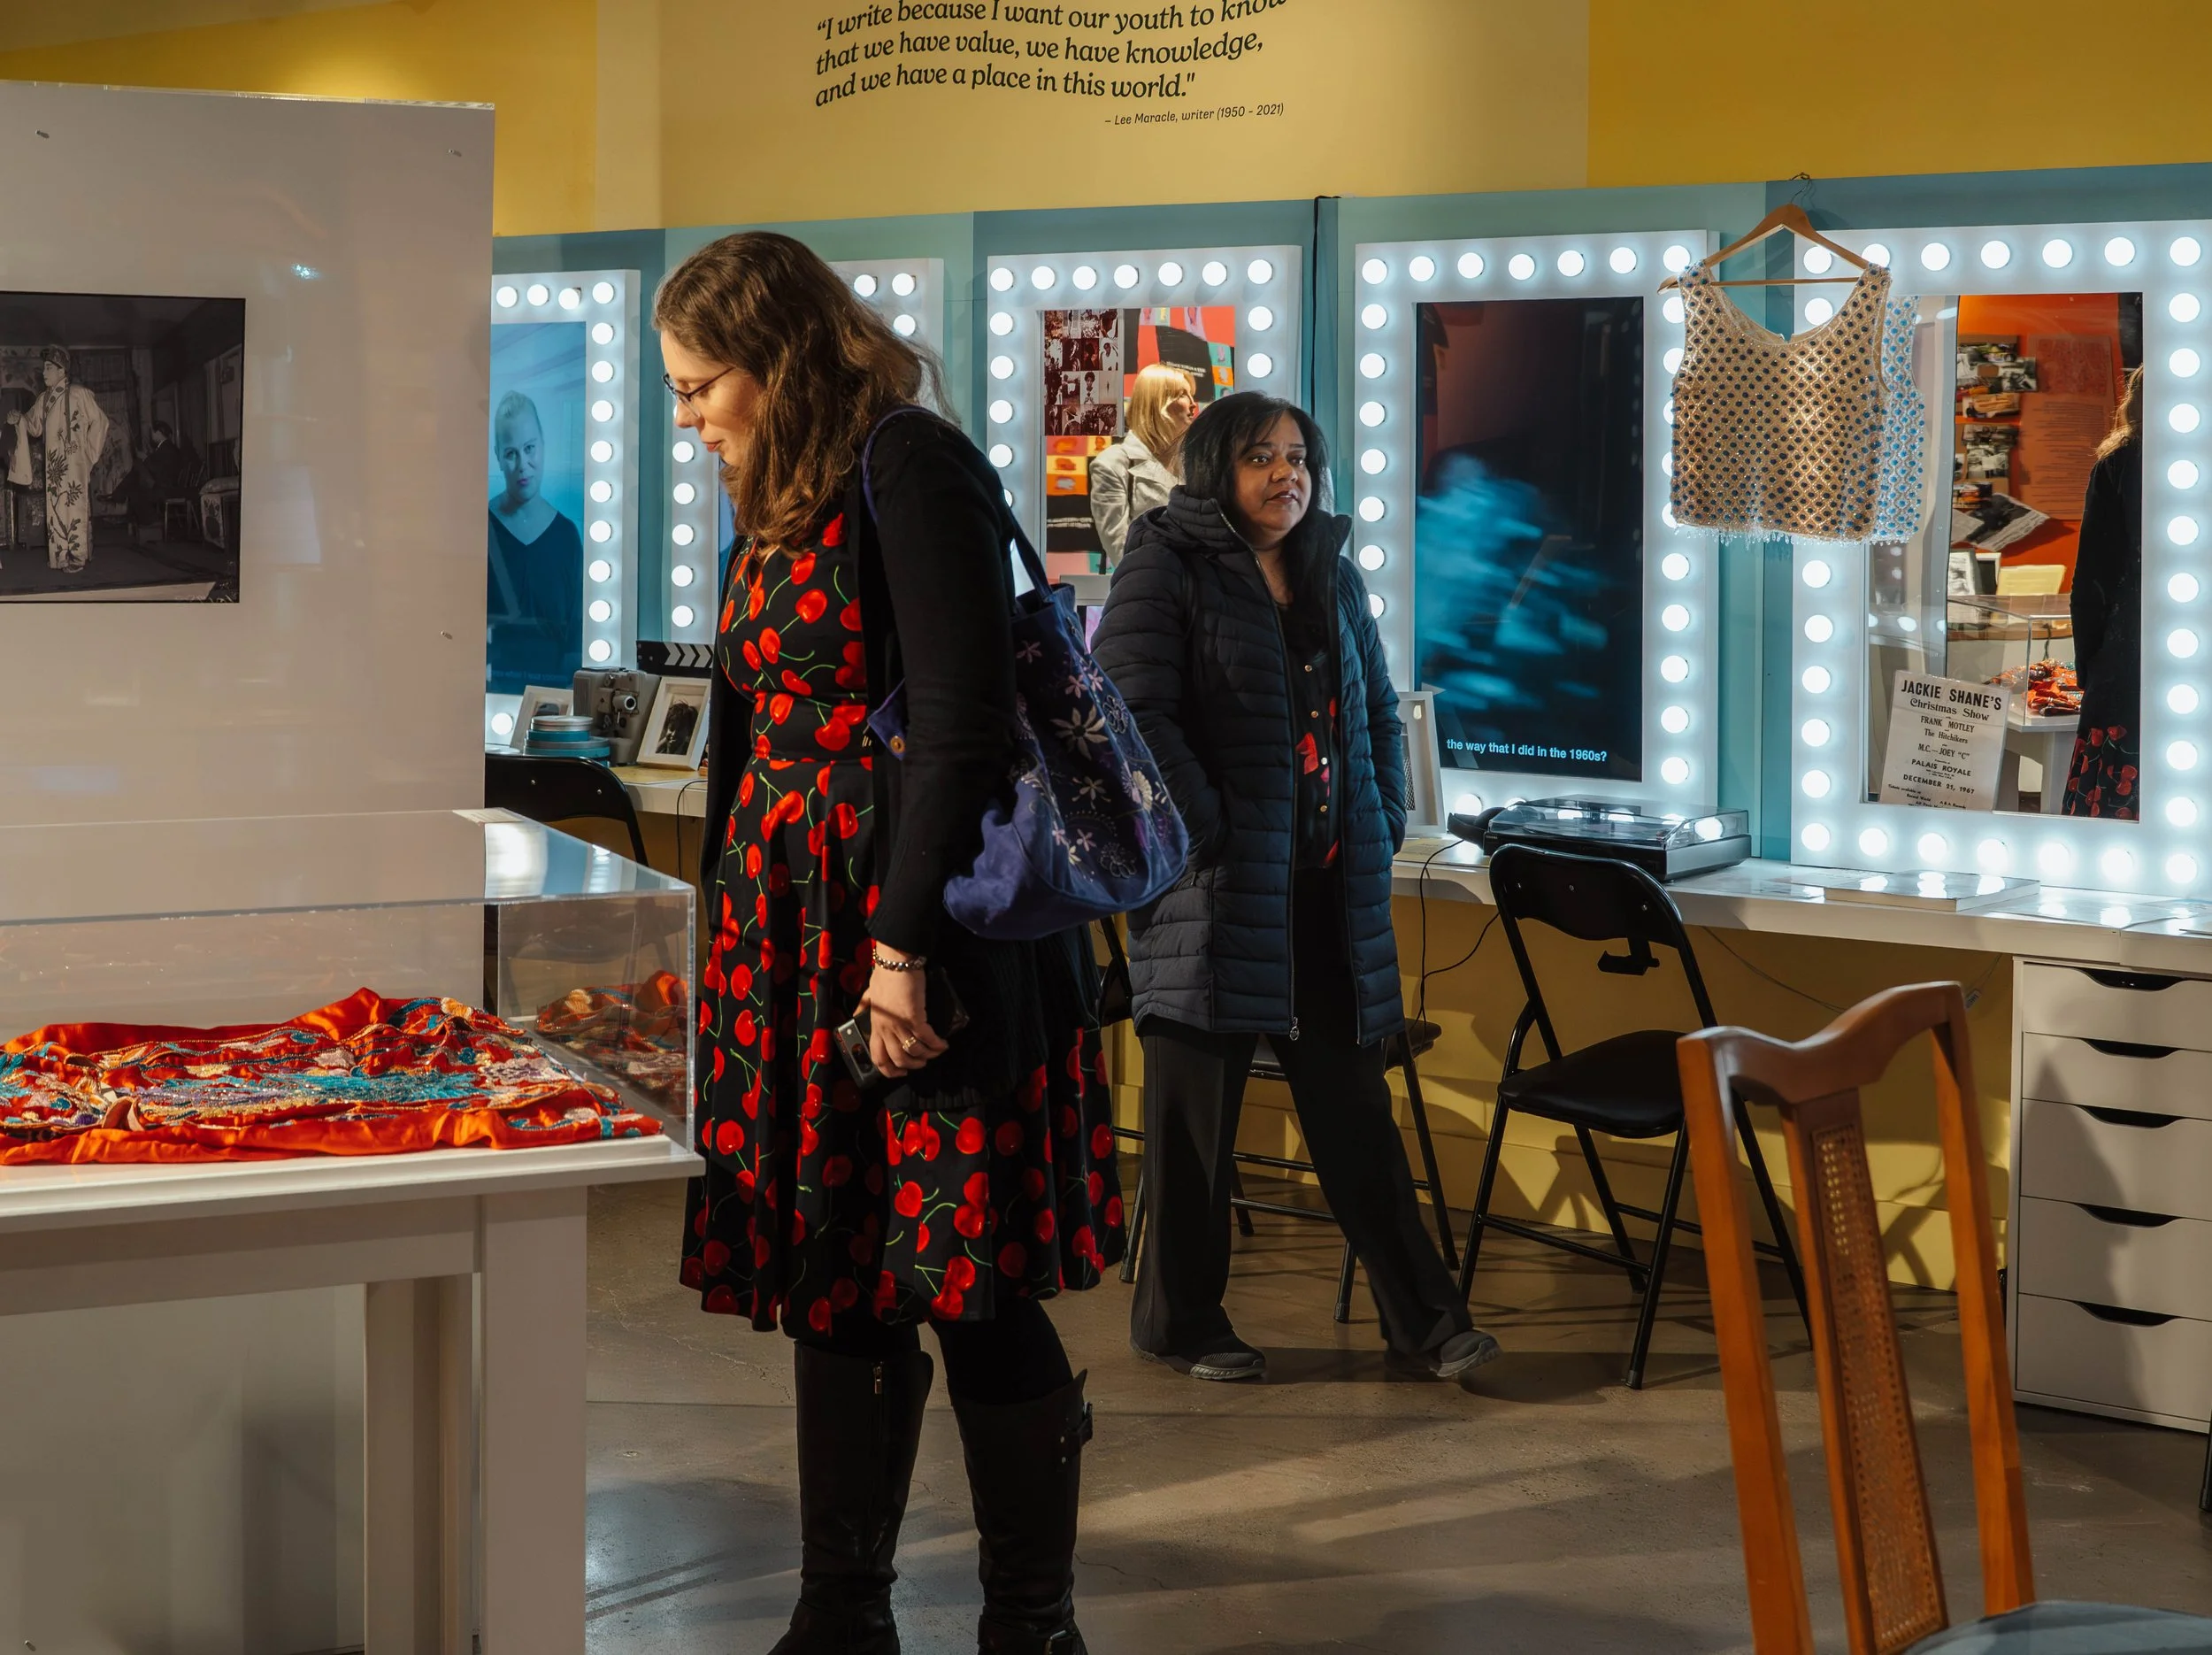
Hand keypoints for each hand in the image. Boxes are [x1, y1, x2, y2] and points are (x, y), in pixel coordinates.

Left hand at [862, 954, 945, 1079]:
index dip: (890, 1070)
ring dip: (928, 1055)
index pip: (878, 1057)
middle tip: (923, 1062)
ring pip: (914, 1051)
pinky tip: (943, 1044)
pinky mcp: (914, 1017)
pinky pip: (927, 1038)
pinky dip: (937, 1044)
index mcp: (875, 1025)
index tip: (901, 1072)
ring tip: (936, 1051)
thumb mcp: (869, 993)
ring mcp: (899, 1024)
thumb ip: (863, 1006)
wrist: (896, 962)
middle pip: (898, 1059)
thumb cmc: (885, 975)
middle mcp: (886, 1028)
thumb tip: (857, 1014)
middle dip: (914, 1065)